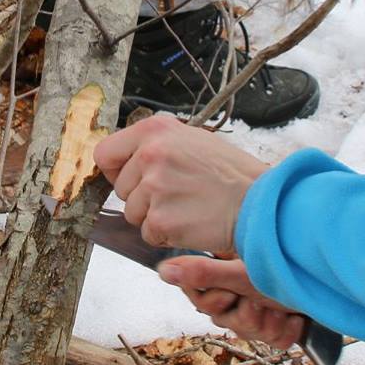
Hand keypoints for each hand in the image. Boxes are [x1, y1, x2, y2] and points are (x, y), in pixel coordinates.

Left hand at [92, 113, 269, 256]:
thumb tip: (125, 160)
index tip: (129, 178)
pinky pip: (148, 233)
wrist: (260, 202)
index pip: (105, 153)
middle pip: (120, 189)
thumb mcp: (193, 140)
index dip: (115, 170)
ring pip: (133, 214)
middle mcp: (150, 155)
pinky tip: (191, 222)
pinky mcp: (160, 219)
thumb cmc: (231, 174)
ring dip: (155, 217)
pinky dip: (166, 235)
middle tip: (178, 194)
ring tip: (188, 207)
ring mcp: (154, 188)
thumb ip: (156, 145)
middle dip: (142, 197)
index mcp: (155, 130)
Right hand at [158, 255, 307, 348]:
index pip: (204, 302)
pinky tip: (294, 316)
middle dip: (248, 314)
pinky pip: (275, 341)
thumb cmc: (285, 263)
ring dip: (269, 322)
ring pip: (252, 333)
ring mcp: (260, 311)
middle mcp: (239, 296)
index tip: (231, 293)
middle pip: (228, 322)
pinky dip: (287, 330)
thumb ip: (202, 273)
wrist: (327, 274)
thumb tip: (163, 270)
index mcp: (225, 278)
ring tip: (280, 304)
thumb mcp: (241, 271)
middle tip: (261, 298)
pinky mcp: (280, 325)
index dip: (218, 302)